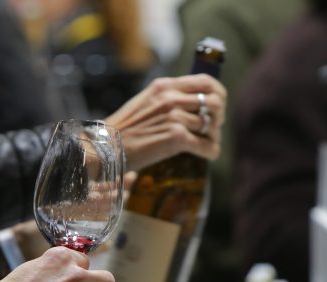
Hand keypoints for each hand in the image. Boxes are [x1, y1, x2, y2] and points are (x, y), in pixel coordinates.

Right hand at [106, 74, 226, 170]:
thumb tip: (193, 104)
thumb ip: (168, 98)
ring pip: (211, 126)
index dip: (218, 94)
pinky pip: (206, 145)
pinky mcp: (176, 138)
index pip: (206, 81)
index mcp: (165, 86)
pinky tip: (208, 155)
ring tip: (207, 144)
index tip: (217, 107)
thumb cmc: (126, 129)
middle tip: (213, 128)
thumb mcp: (146, 102)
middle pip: (214, 102)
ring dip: (213, 137)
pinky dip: (211, 152)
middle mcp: (171, 98)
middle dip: (218, 117)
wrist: (108, 147)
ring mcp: (174, 117)